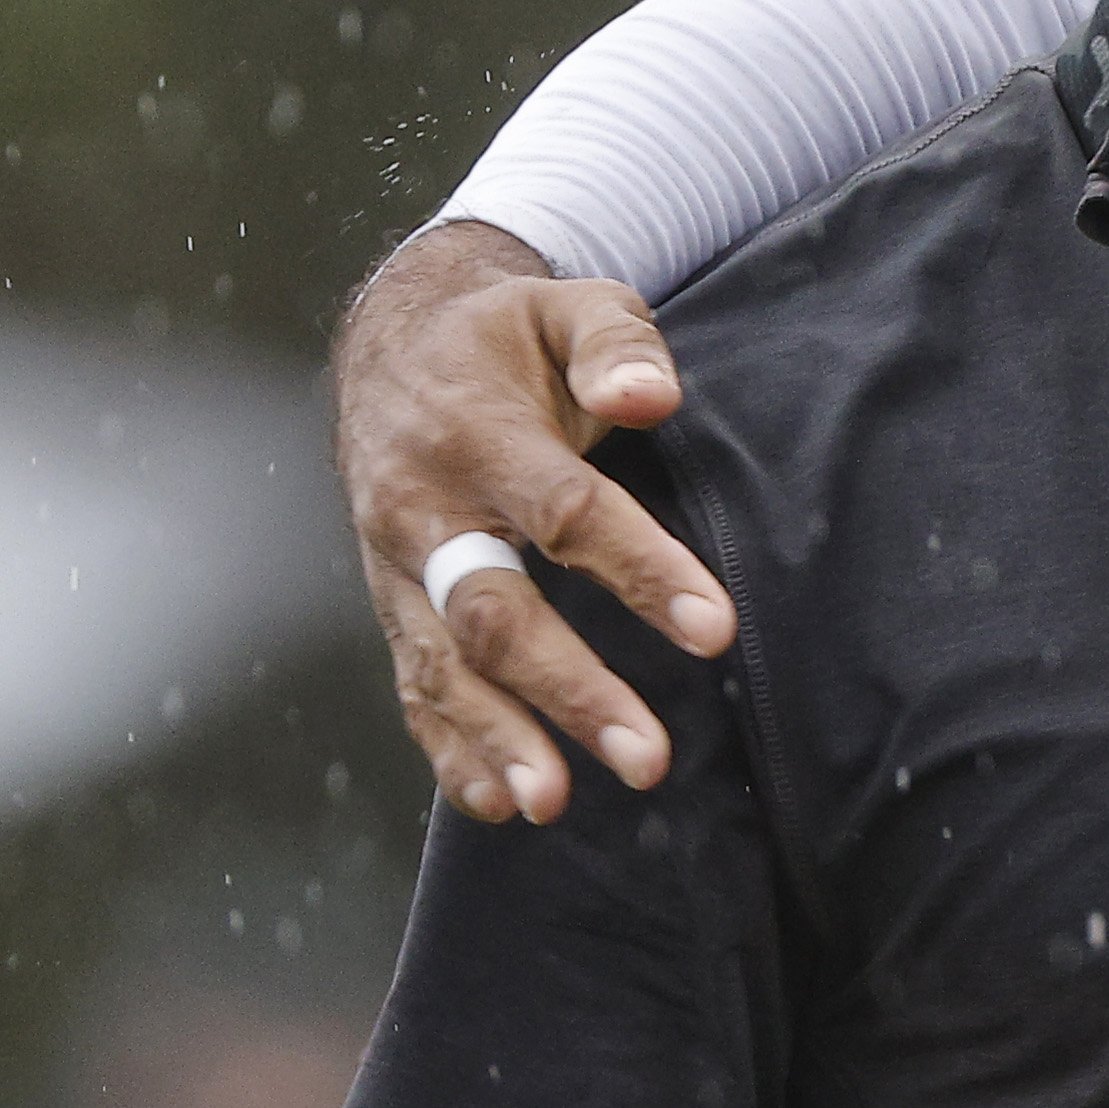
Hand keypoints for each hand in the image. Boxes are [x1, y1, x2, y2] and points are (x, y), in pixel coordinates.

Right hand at [335, 221, 735, 821]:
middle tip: (647, 757)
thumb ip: (617, 341)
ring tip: (557, 803)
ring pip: (445, 665)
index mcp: (475, 434)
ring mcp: (397, 567)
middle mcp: (423, 511)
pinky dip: (451, 748)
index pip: (567, 514)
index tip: (715, 629)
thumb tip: (652, 395)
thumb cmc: (508, 335)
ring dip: (501, 739)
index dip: (641, 571)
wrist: (393, 348)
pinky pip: (415, 685)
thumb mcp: (567, 304)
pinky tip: (500, 801)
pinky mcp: (393, 604)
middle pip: (495, 613)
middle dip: (569, 691)